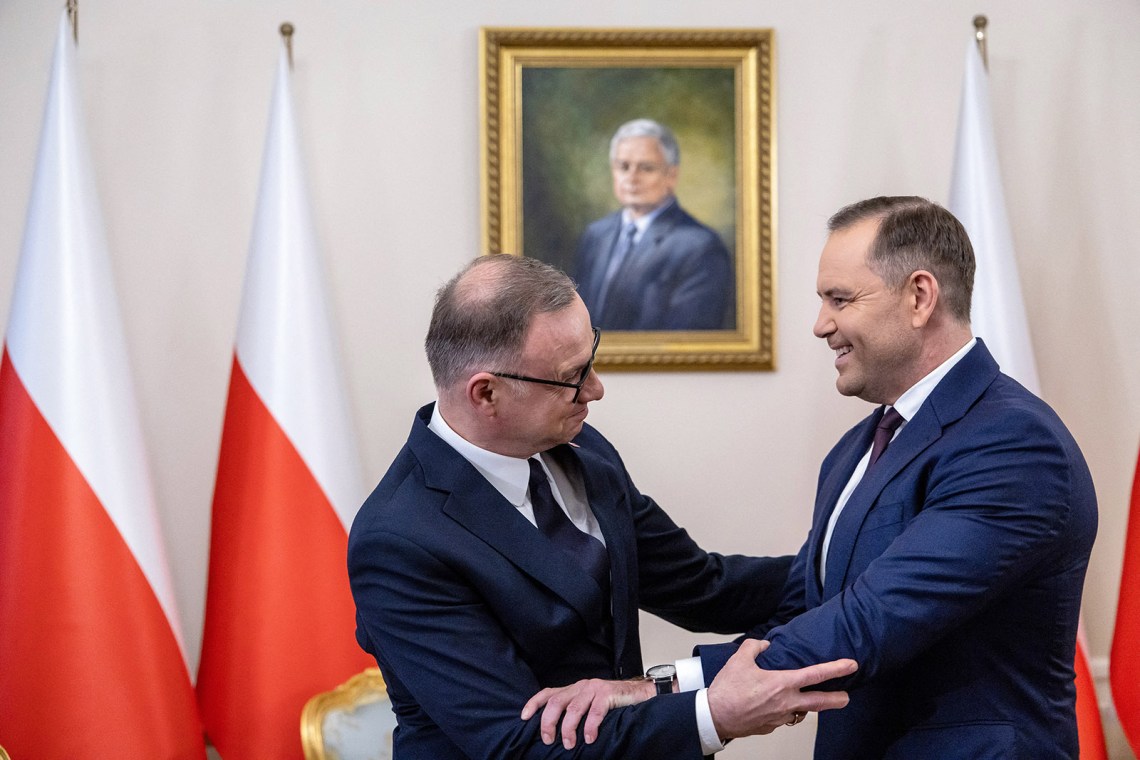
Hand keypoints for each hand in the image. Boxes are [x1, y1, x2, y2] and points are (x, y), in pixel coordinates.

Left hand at [521, 677, 655, 748]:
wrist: (639, 694)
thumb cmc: (613, 703)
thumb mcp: (588, 704)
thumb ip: (574, 711)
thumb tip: (555, 732)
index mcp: (574, 689)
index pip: (548, 693)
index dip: (534, 704)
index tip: (523, 717)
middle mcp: (581, 686)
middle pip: (556, 702)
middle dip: (548, 722)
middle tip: (548, 740)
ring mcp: (594, 689)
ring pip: (573, 709)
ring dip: (568, 729)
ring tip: (569, 744)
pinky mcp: (608, 694)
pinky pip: (595, 712)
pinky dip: (590, 727)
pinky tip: (589, 739)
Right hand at [708, 638, 857, 738]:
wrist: (714, 717)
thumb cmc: (727, 691)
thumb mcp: (739, 659)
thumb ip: (754, 647)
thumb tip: (763, 645)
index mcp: (781, 684)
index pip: (815, 675)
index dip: (836, 669)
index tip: (851, 665)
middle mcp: (785, 703)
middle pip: (819, 703)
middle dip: (836, 700)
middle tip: (847, 697)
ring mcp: (779, 717)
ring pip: (801, 712)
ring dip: (806, 706)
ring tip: (807, 700)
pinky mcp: (770, 727)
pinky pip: (783, 718)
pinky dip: (784, 711)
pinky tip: (775, 705)